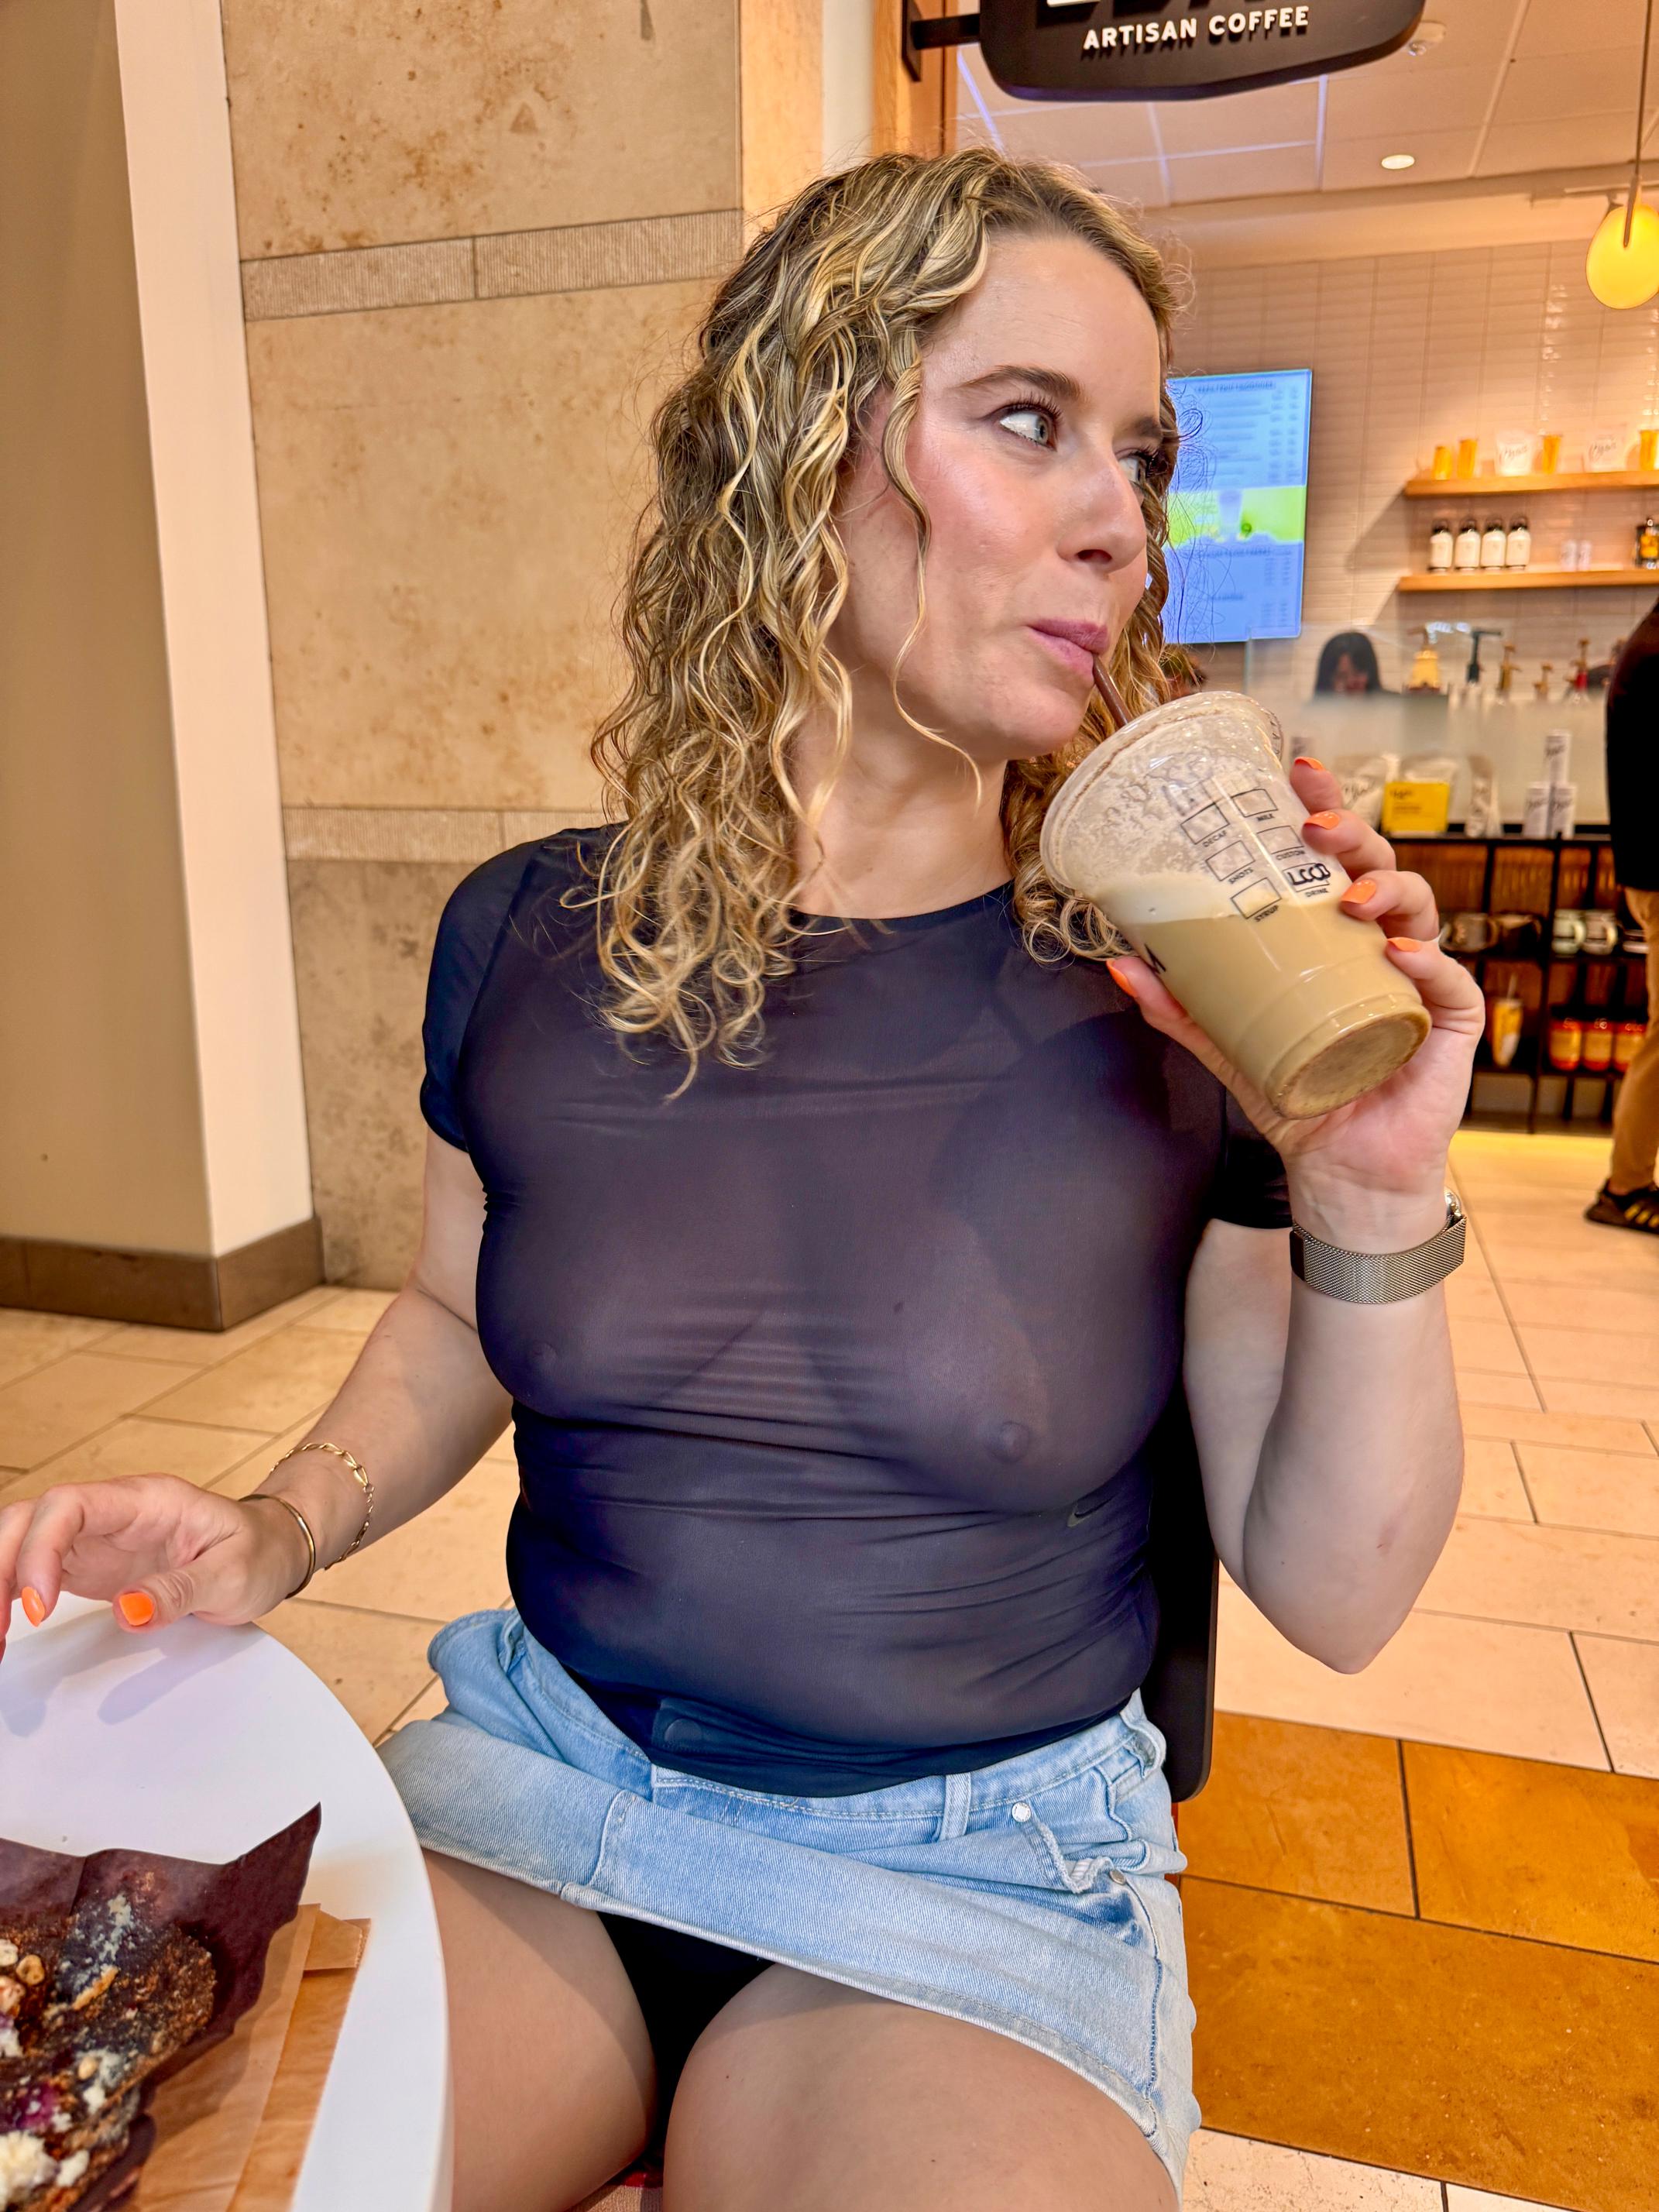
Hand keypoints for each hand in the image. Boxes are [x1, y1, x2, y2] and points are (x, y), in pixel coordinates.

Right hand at [0, 1475, 308, 1662]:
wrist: (272, 1550)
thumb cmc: (258, 1551)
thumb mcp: (235, 1575)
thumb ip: (181, 1590)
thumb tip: (128, 1610)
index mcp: (147, 1500)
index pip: (69, 1504)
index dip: (41, 1549)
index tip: (41, 1605)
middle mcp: (113, 1512)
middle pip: (31, 1519)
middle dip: (2, 1565)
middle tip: (0, 1629)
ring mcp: (98, 1537)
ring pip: (23, 1542)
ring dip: (0, 1582)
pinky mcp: (91, 1565)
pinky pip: (34, 1570)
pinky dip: (12, 1595)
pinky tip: (3, 1627)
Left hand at [1106, 755, 1482, 1206]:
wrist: (1338, 1171)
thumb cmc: (1298, 1095)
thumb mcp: (1230, 1046)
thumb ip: (1183, 1007)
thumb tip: (1122, 962)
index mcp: (1335, 937)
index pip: (1333, 859)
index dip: (1323, 807)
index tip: (1295, 770)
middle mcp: (1382, 945)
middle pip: (1378, 867)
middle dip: (1353, 834)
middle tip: (1315, 827)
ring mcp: (1422, 980)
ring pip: (1421, 909)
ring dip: (1388, 889)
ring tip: (1352, 898)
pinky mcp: (1451, 1024)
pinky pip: (1450, 983)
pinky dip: (1430, 964)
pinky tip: (1401, 955)